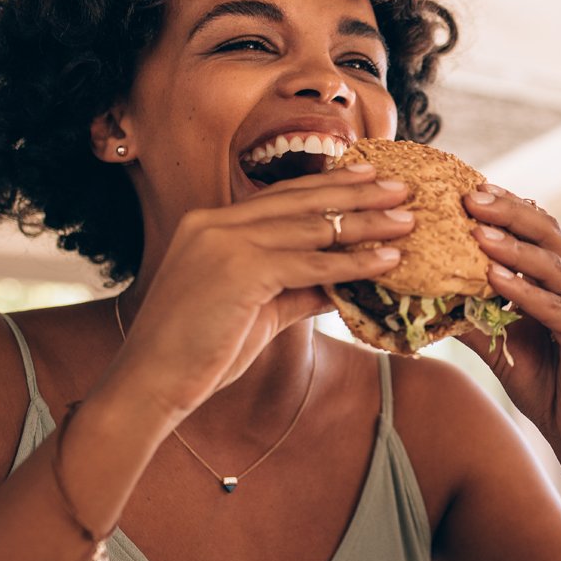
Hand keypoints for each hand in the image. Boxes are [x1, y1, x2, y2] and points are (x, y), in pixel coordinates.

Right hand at [113, 165, 413, 415]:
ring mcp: (224, 242)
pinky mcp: (239, 270)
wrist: (152, 383)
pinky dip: (353, 262)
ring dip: (366, 224)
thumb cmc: (200, 352)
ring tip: (407, 222)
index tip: (369, 177)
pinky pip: (311, 263)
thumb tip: (343, 283)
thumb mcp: (257, 310)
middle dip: (357, 192)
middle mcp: (215, 223)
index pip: (281, 196)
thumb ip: (297, 288)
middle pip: (301, 200)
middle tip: (401, 187)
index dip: (328, 185)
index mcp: (210, 224)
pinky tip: (386, 260)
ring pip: (312, 227)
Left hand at [460, 184, 560, 451]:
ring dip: (513, 245)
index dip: (505, 205)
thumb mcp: (499, 342)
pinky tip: (495, 279)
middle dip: (508, 211)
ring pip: (552, 264)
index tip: (467, 188)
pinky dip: (524, 291)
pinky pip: (555, 307)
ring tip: (478, 230)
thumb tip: (426, 294)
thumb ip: (473, 314)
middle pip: (547, 232)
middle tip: (470, 195)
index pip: (536, 227)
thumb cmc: (544, 382)